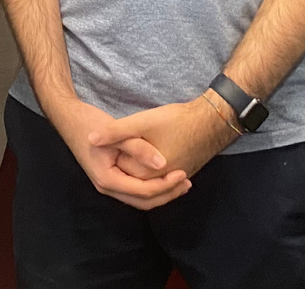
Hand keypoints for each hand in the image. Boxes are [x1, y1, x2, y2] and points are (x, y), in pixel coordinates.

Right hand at [42, 96, 190, 209]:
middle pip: (144, 202)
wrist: (69, 118)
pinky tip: (165, 174)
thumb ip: (139, 149)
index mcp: (108, 179)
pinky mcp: (112, 177)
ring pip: (140, 198)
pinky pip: (135, 190)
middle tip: (187, 181)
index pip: (144, 191)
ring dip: (161, 192)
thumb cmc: (90, 123)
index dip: (166, 185)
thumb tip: (163, 164)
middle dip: (167, 194)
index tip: (184, 173)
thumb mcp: (117, 133)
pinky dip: (152, 186)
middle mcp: (107, 187)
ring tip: (181, 181)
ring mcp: (109, 184)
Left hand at [92, 95, 239, 190]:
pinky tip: (145, 160)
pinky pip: (162, 181)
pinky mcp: (185, 173)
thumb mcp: (142, 121)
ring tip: (126, 155)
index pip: (123, 175)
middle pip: (136, 185)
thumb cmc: (178, 119)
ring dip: (137, 174)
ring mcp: (176, 179)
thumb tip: (90, 139)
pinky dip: (150, 175)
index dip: (114, 158)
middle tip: (115, 149)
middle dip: (124, 169)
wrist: (214, 120)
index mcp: (149, 173)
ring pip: (149, 185)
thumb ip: (115, 132)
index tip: (110, 141)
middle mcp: (162, 182)